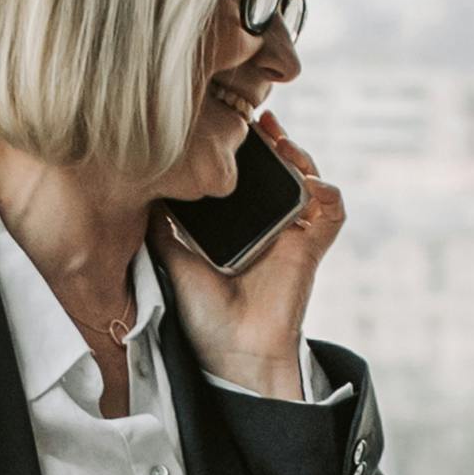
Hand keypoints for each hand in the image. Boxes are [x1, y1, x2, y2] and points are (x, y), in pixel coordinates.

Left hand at [159, 107, 342, 392]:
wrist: (228, 351)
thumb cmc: (200, 312)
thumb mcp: (170, 255)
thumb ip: (161, 221)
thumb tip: (141, 183)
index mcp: (237, 224)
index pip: (247, 176)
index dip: (245, 150)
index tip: (229, 126)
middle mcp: (267, 226)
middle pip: (281, 170)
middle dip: (275, 141)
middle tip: (260, 123)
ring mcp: (291, 236)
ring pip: (309, 181)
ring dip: (301, 157)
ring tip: (282, 143)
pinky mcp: (310, 250)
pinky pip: (332, 213)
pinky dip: (327, 193)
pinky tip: (308, 184)